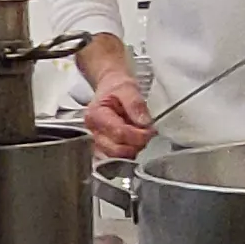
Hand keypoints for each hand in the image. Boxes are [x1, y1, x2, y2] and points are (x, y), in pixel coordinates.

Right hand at [77, 36, 154, 160]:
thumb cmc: (116, 87)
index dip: (137, 135)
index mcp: (96, 114)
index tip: (150, 130)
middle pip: (116, 150)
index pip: (118, 133)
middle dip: (136, 144)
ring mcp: (98, 140)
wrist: (111, 87)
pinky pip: (118, 156)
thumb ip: (135, 104)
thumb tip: (144, 122)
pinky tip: (135, 139)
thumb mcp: (127, 88)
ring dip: (133, 148)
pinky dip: (130, 150)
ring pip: (117, 156)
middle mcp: (94, 130)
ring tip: (141, 134)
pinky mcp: (105, 146)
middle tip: (147, 133)